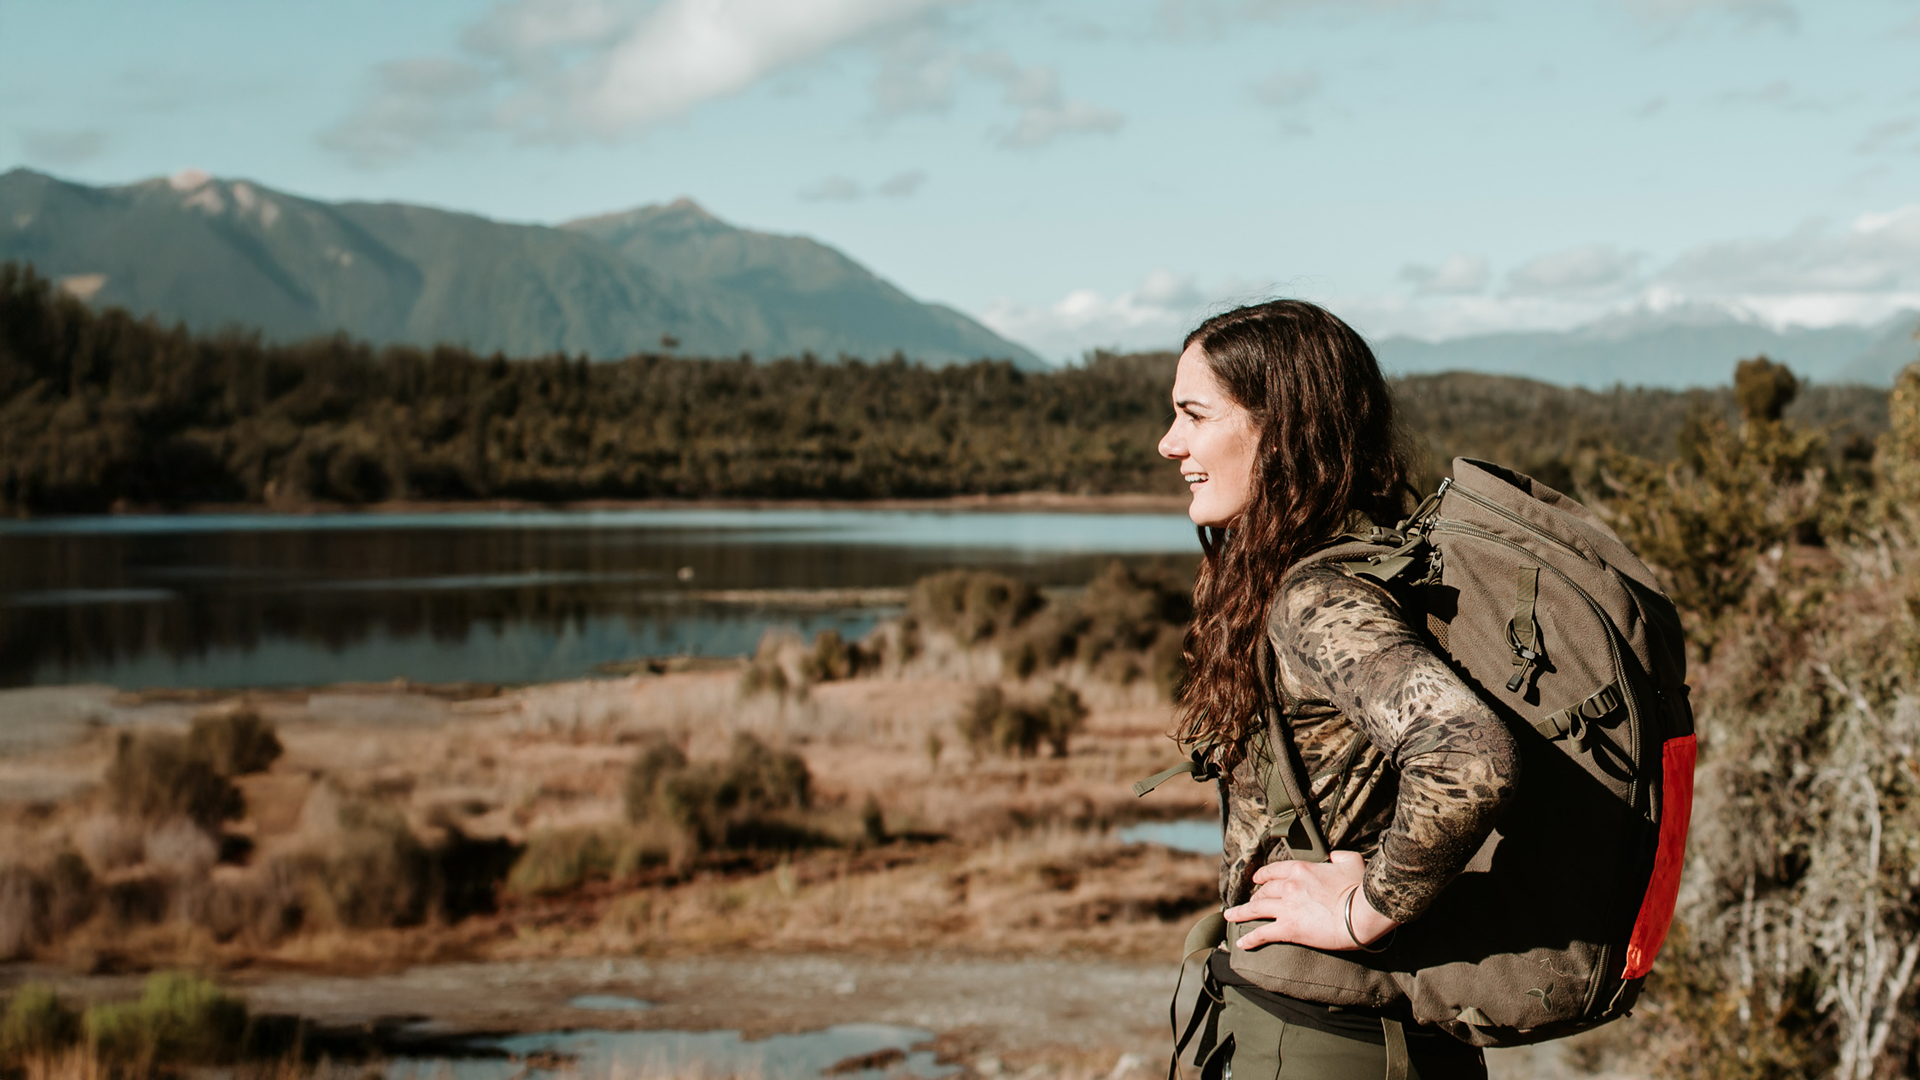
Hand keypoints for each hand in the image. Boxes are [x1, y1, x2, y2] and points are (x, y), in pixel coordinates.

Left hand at [1221, 850, 1400, 951]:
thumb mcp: (1351, 861)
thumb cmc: (1360, 887)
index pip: (1273, 871)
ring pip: (1256, 909)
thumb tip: (1332, 857)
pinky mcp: (1289, 929)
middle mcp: (1288, 886)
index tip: (1256, 880)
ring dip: (1241, 913)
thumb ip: (1338, 856)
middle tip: (1249, 902)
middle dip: (1255, 896)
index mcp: (1300, 869)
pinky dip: (1250, 939)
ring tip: (1230, 916)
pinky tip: (1241, 943)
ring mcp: (1286, 907)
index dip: (1262, 876)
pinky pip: (1263, 934)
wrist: (1361, 912)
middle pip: (1264, 891)